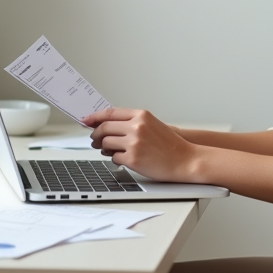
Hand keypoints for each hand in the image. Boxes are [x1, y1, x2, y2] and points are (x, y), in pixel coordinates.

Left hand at [82, 107, 196, 182]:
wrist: (185, 160)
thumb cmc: (170, 145)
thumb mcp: (153, 125)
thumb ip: (132, 122)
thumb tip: (108, 124)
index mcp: (141, 115)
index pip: (111, 112)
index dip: (95, 117)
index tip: (86, 120)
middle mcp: (137, 127)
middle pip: (104, 127)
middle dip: (95, 134)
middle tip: (94, 139)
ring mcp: (134, 143)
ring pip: (105, 143)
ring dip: (103, 147)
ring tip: (108, 150)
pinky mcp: (133, 159)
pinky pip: (113, 158)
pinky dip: (114, 159)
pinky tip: (121, 159)